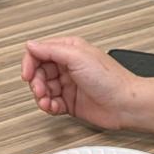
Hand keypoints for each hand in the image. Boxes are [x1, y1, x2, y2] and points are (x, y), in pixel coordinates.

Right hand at [19, 36, 133, 130]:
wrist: (126, 104)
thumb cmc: (111, 80)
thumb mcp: (78, 57)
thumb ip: (51, 50)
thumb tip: (31, 45)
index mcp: (69, 50)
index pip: (40, 52)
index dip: (30, 63)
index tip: (27, 74)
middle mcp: (68, 66)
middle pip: (38, 72)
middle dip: (36, 82)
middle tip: (40, 90)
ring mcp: (69, 84)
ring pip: (43, 89)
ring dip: (41, 96)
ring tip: (47, 102)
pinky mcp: (70, 102)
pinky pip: (51, 103)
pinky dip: (48, 106)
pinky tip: (53, 107)